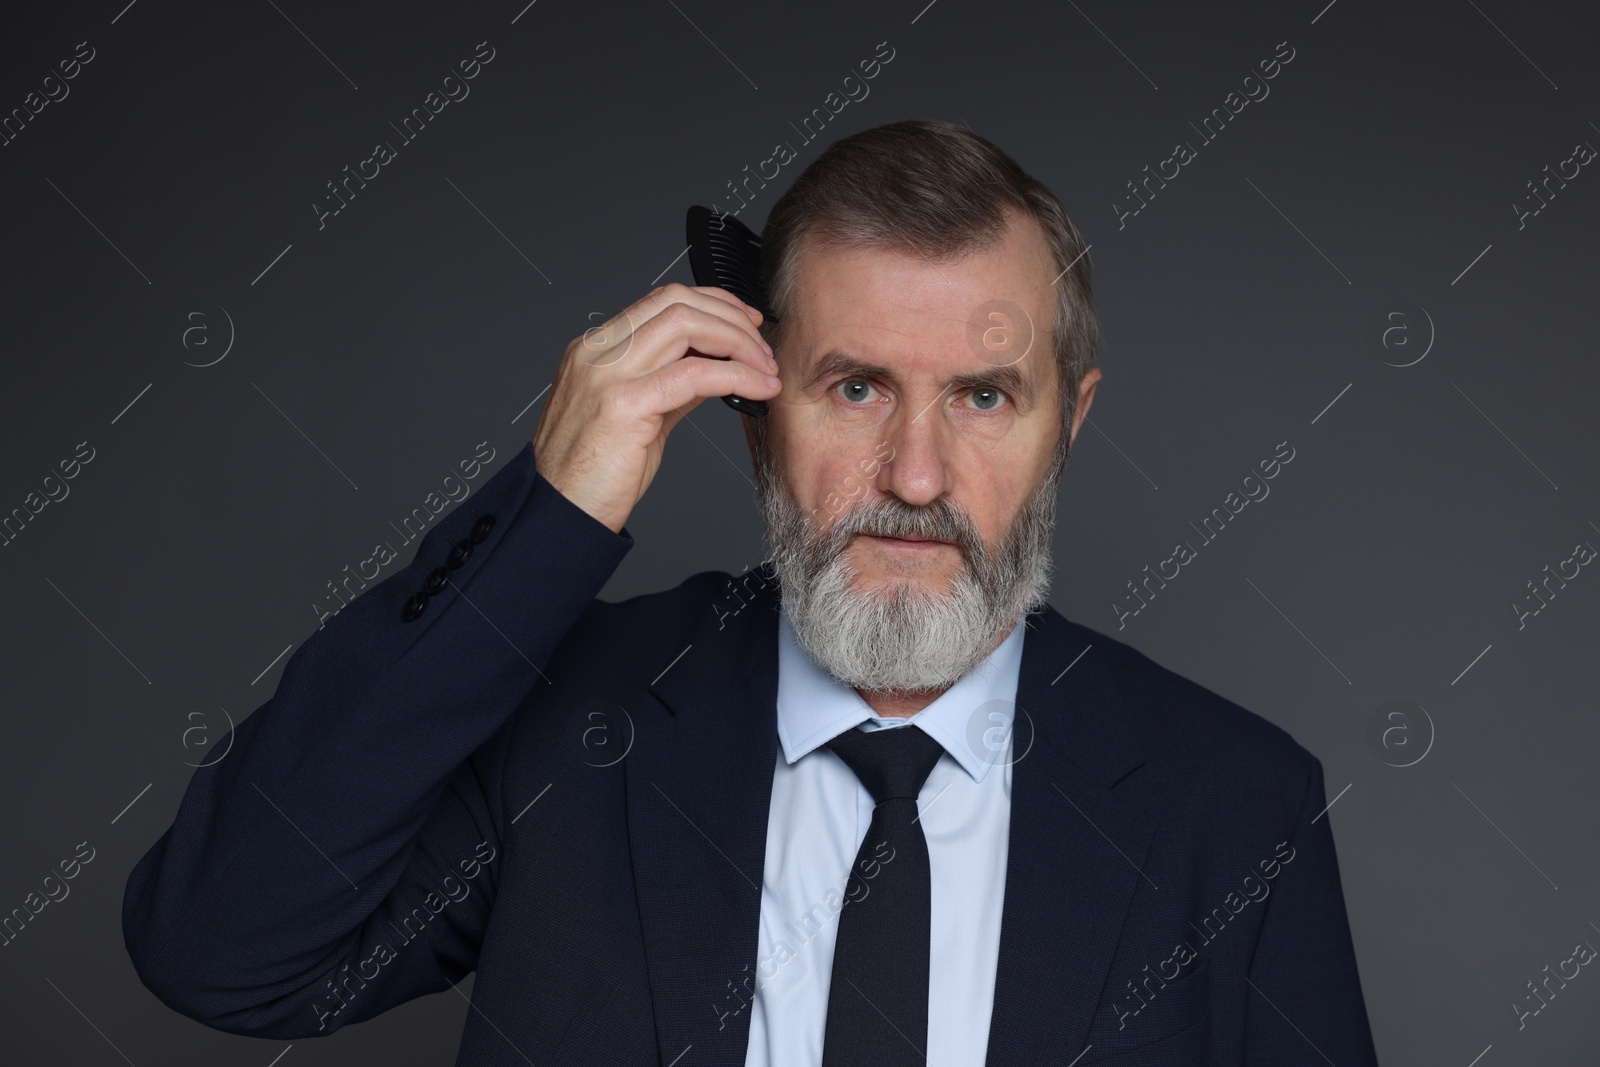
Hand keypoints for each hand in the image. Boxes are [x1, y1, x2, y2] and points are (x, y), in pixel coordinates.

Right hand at [532, 284, 780, 533]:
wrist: (561, 514)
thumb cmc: (592, 475)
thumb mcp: (638, 416)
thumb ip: (672, 385)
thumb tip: (716, 367)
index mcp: (596, 350)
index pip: (662, 301)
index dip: (713, 305)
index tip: (745, 323)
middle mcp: (597, 353)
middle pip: (677, 302)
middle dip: (731, 318)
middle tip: (762, 349)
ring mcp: (607, 375)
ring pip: (686, 325)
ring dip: (738, 343)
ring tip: (765, 369)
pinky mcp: (623, 404)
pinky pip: (693, 374)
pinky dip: (736, 376)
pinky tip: (758, 388)